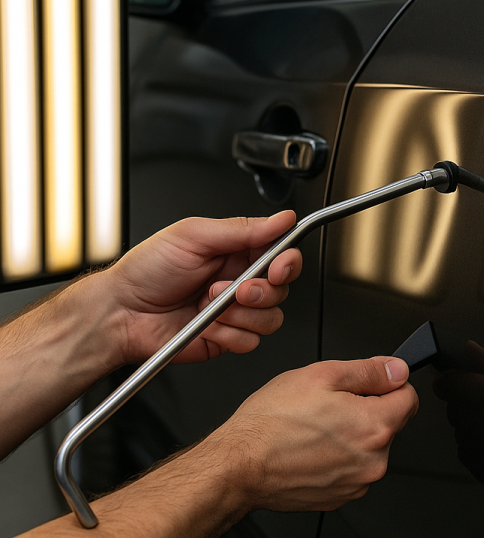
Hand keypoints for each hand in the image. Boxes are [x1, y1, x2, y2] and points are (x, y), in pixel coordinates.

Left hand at [104, 212, 301, 365]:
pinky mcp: (227, 337)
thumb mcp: (193, 236)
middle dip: (263, 290)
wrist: (119, 313)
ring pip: (271, 318)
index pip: (281, 253)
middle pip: (282, 288)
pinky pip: (250, 342)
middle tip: (237, 289)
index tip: (278, 267)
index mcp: (236, 251)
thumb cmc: (145, 270)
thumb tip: (282, 219)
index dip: (288, 261)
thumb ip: (243, 229)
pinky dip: (228, 334)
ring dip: (242, 314)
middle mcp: (240, 281)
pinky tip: (206, 325)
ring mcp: (235, 312)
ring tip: (210, 305)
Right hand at [207, 357, 418, 511]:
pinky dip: (337, 454)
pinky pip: (351, 467)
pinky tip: (310, 445)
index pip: (409, 397)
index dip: (389, 382)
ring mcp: (356, 483)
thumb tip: (397, 368)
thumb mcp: (323, 374)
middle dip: (366, 407)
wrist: (239, 465)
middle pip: (389, 422)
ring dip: (351, 432)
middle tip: (329, 401)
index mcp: (375, 426)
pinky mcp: (339, 496)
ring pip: (368, 445)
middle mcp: (373, 461)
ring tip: (315, 424)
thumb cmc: (272, 421)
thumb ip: (369, 370)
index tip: (370, 381)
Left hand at [433, 342, 483, 489]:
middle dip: (456, 401)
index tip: (444, 378)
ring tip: (479, 413)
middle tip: (464, 394)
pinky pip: (464, 454)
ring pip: (462, 435)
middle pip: (464, 415)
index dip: (453, 382)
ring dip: (462, 421)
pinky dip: (467, 440)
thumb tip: (466, 349)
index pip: (477, 390)